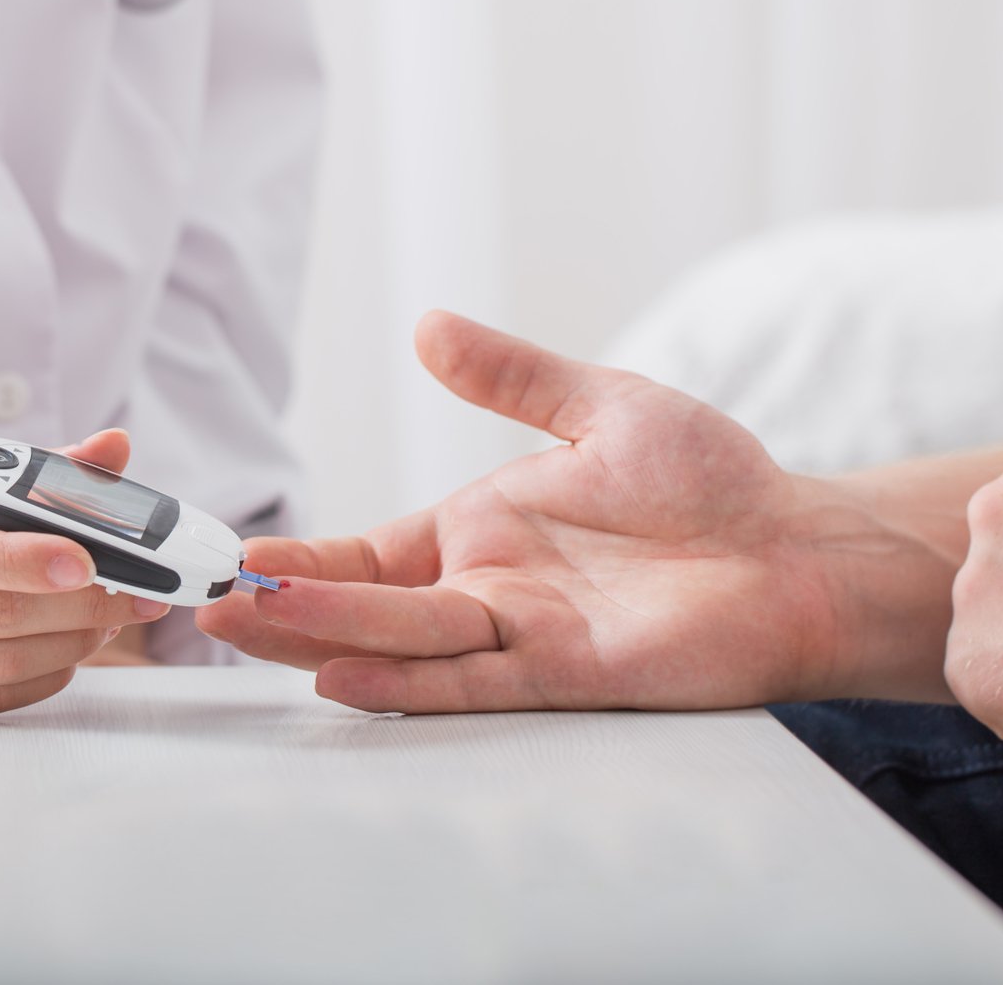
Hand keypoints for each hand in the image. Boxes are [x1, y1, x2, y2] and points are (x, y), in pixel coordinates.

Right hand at [198, 312, 958, 712]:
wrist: (801, 547)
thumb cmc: (712, 483)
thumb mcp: (598, 407)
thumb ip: (510, 373)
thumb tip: (427, 324)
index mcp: (479, 532)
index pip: (363, 550)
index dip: (298, 555)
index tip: (231, 558)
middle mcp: (485, 590)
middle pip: (360, 602)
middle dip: (281, 603)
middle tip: (200, 602)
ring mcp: (520, 634)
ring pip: (398, 641)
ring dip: (320, 633)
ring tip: (243, 622)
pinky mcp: (567, 672)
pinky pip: (471, 679)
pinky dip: (404, 678)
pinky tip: (342, 672)